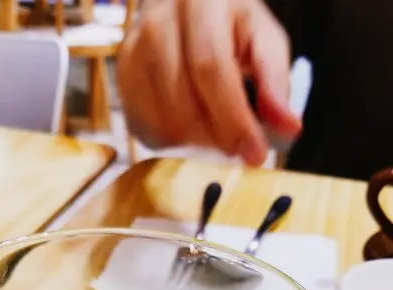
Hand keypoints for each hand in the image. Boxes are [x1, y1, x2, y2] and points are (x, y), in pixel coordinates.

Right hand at [117, 0, 301, 164]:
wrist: (186, 12)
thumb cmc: (230, 29)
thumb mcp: (263, 43)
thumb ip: (276, 84)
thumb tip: (288, 128)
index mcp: (200, 0)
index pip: (211, 69)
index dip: (234, 119)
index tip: (255, 154)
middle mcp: (157, 20)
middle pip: (183, 101)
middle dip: (217, 137)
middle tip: (238, 150)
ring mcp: (132, 50)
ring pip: (164, 121)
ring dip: (197, 141)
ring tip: (216, 132)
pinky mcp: (122, 77)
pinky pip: (146, 128)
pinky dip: (174, 140)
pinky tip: (191, 128)